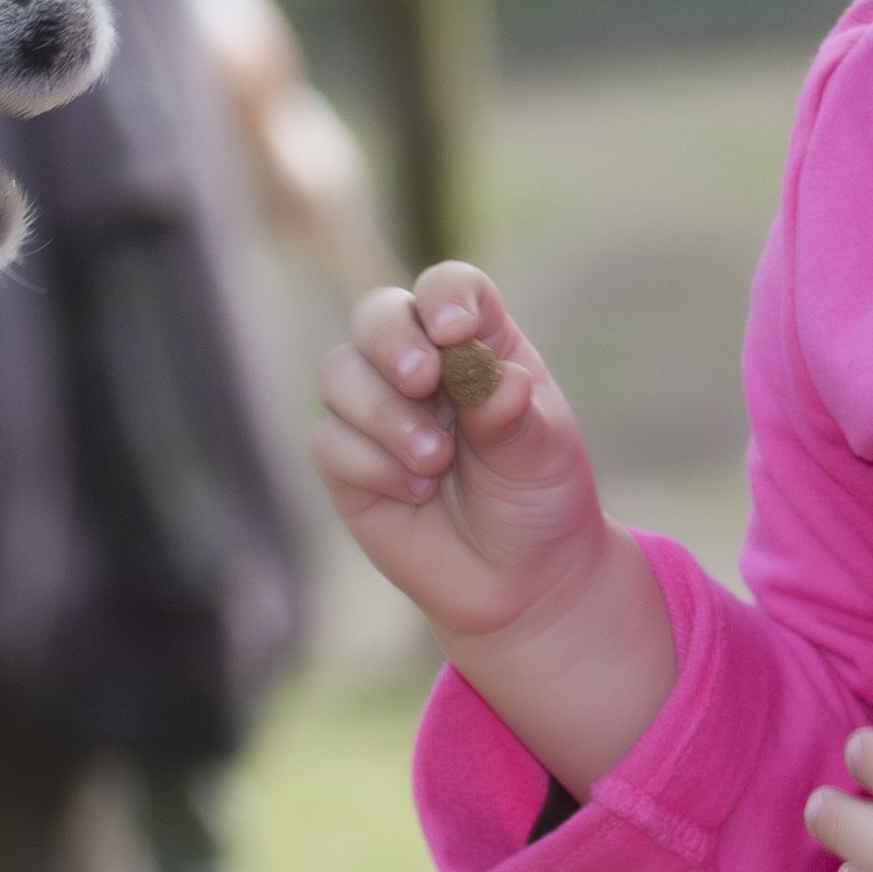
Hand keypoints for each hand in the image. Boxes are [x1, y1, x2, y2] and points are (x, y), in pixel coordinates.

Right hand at [311, 263, 676, 790]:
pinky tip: (417, 493)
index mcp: (477, 342)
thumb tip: (499, 379)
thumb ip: (512, 415)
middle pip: (378, 314)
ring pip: (340, 373)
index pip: (449, 289)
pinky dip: (372, 465)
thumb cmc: (538, 500)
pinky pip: (330, 441)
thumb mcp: (542, 454)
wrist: (519, 582)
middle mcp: (420, 364)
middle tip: (421, 378)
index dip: (444, 296)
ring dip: (384, 413)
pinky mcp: (346, 461)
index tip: (456, 330)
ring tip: (435, 462)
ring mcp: (376, 409)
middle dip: (391, 340)